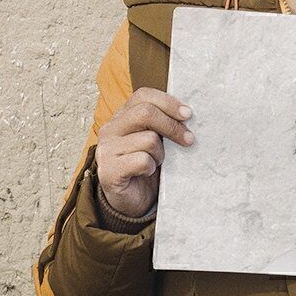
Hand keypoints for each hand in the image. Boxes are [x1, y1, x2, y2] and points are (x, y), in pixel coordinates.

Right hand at [95, 87, 193, 218]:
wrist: (131, 200)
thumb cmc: (146, 165)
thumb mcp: (156, 139)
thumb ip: (163, 123)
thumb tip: (188, 113)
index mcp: (122, 116)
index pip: (143, 95)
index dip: (168, 102)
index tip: (188, 114)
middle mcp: (110, 129)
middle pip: (146, 113)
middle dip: (173, 126)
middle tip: (189, 139)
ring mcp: (106, 149)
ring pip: (149, 139)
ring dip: (161, 154)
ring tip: (156, 162)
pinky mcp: (108, 170)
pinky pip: (142, 160)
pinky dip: (151, 168)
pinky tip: (146, 173)